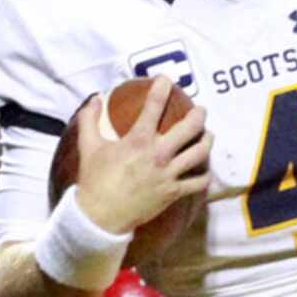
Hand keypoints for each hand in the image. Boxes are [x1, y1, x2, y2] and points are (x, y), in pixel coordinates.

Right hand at [74, 77, 209, 233]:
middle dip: (199, 115)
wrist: (101, 216)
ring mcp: (169, 174)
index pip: (154, 106)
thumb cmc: (94, 180)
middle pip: (190, 128)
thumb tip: (94, 99)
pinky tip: (205, 170)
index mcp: (138, 140)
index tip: (167, 80)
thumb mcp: (89, 146)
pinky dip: (204, 175)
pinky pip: (198, 182)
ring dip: (207, 141)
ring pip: (199, 153)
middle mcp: (158, 154)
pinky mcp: (173, 193)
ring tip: (208, 135)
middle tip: (200, 111)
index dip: (162, 88)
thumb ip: (89, 119)